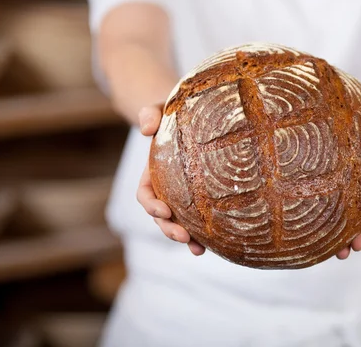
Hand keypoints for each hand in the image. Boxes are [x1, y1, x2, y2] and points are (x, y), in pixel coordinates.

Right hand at [136, 105, 205, 255]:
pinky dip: (204, 234)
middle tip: (183, 236)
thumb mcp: (159, 110)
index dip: (152, 206)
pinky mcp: (199, 201)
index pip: (145, 196)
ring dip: (186, 238)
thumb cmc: (172, 116)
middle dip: (169, 229)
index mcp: (152, 175)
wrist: (190, 121)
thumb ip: (150, 114)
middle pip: (161, 217)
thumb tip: (146, 128)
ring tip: (199, 250)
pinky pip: (199, 220)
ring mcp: (182, 199)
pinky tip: (214, 245)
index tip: (163, 210)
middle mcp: (165, 191)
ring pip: (179, 224)